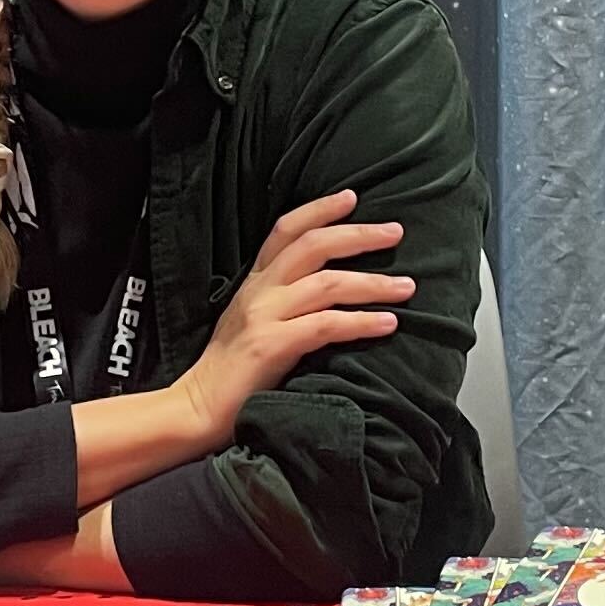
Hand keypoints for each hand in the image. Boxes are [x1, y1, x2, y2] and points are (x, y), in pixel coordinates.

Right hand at [171, 190, 410, 450]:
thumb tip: (334, 289)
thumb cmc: (233, 373)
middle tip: (396, 232)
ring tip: (407, 287)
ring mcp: (264, 316)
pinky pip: (326, 325)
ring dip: (373, 283)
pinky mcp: (271, 345)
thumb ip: (285, 301)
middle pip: (313, 245)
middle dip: (359, 235)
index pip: (286, 230)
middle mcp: (259, 291)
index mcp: (255, 283)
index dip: (319, 209)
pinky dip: (361, 322)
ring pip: (327, 283)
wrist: (197, 408)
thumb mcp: (254, 322)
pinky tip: (388, 324)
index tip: (352, 197)